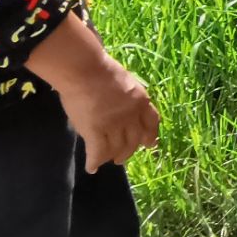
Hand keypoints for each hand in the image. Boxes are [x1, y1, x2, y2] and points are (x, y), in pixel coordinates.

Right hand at [54, 54, 159, 172]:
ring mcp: (114, 125)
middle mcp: (131, 115)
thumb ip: (127, 97)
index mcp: (141, 100)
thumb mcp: (125, 81)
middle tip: (121, 157)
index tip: (149, 144)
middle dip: (128, 151)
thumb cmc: (100, 69)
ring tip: (107, 160)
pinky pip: (97, 152)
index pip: (152, 123)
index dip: (150, 135)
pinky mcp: (96, 131)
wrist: (83, 69)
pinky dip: (94, 162)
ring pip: (116, 149)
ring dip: (111, 156)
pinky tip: (91, 167)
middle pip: (134, 140)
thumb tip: (122, 106)